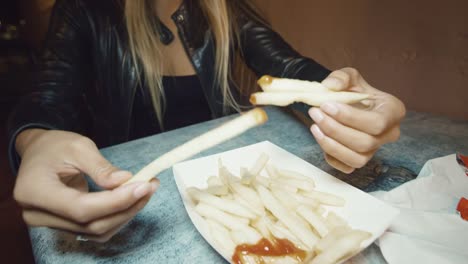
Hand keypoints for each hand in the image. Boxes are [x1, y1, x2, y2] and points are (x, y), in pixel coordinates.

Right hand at [13, 129, 158, 241]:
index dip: (115, 202)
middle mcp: (37, 214)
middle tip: (150, 186)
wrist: (38, 154)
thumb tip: (125, 181)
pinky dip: (117, 217)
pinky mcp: (64, 226)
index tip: (142, 186)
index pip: (80, 208)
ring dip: (126, 213)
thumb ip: (101, 167)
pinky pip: (96, 229)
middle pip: (91, 224)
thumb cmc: (53, 146)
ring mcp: (50, 223)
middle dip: (126, 207)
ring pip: (96, 230)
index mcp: (34, 191)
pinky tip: (132, 199)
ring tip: (146, 190)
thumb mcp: (78, 146)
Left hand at [308, 68, 405, 173]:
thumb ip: (341, 77)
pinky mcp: (360, 160)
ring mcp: (375, 150)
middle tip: (315, 113)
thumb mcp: (349, 77)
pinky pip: (347, 167)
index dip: (350, 117)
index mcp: (393, 111)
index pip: (377, 122)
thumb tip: (330, 85)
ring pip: (357, 159)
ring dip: (331, 145)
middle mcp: (389, 134)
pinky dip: (331, 156)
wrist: (346, 104)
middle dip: (336, 129)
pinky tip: (321, 138)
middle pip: (365, 142)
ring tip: (314, 126)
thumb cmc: (353, 90)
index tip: (326, 105)